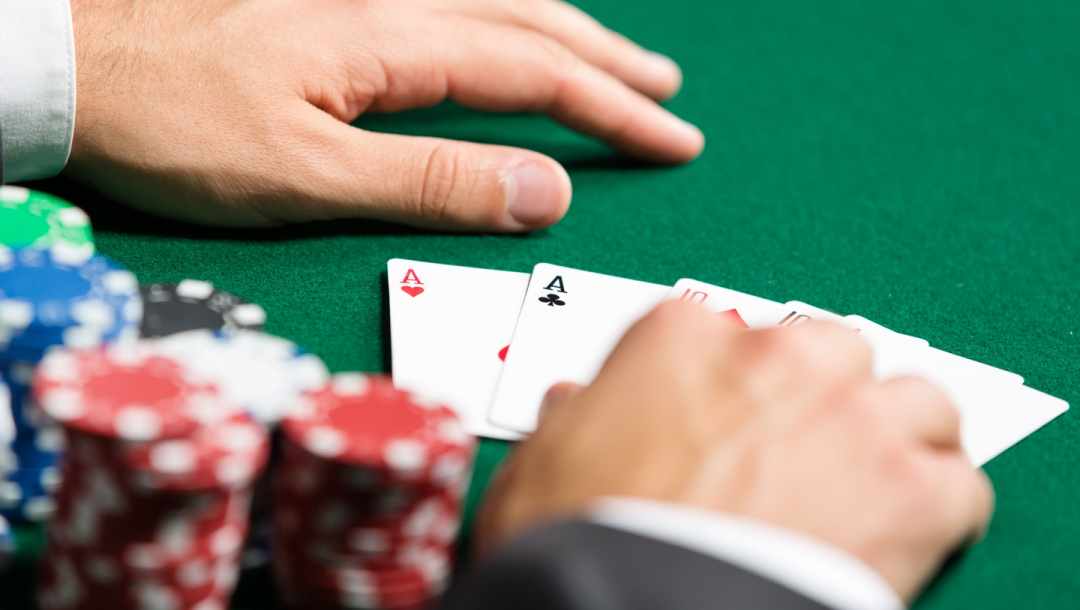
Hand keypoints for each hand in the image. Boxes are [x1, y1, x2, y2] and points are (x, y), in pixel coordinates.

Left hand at [67, 0, 702, 227]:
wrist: (75, 62)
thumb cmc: (178, 126)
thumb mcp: (308, 176)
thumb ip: (431, 182)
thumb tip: (542, 189)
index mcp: (393, 39)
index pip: (537, 70)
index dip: (613, 108)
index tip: (672, 139)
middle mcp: (391, 1)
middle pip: (532, 21)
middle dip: (609, 63)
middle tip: (669, 95)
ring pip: (496, 1)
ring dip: (567, 32)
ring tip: (616, 60)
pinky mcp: (332, 7)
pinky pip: (452, 3)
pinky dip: (506, 19)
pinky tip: (507, 33)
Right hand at [475, 300, 993, 601]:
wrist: (632, 607)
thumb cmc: (581, 542)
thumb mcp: (541, 467)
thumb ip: (571, 421)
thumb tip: (572, 404)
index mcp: (680, 338)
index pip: (724, 333)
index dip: (729, 388)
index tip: (724, 427)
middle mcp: (774, 356)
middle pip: (831, 352)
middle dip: (822, 399)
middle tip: (800, 457)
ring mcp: (851, 417)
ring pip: (913, 402)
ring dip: (896, 442)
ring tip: (865, 493)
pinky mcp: (911, 492)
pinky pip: (957, 482)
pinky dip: (938, 511)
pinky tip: (903, 538)